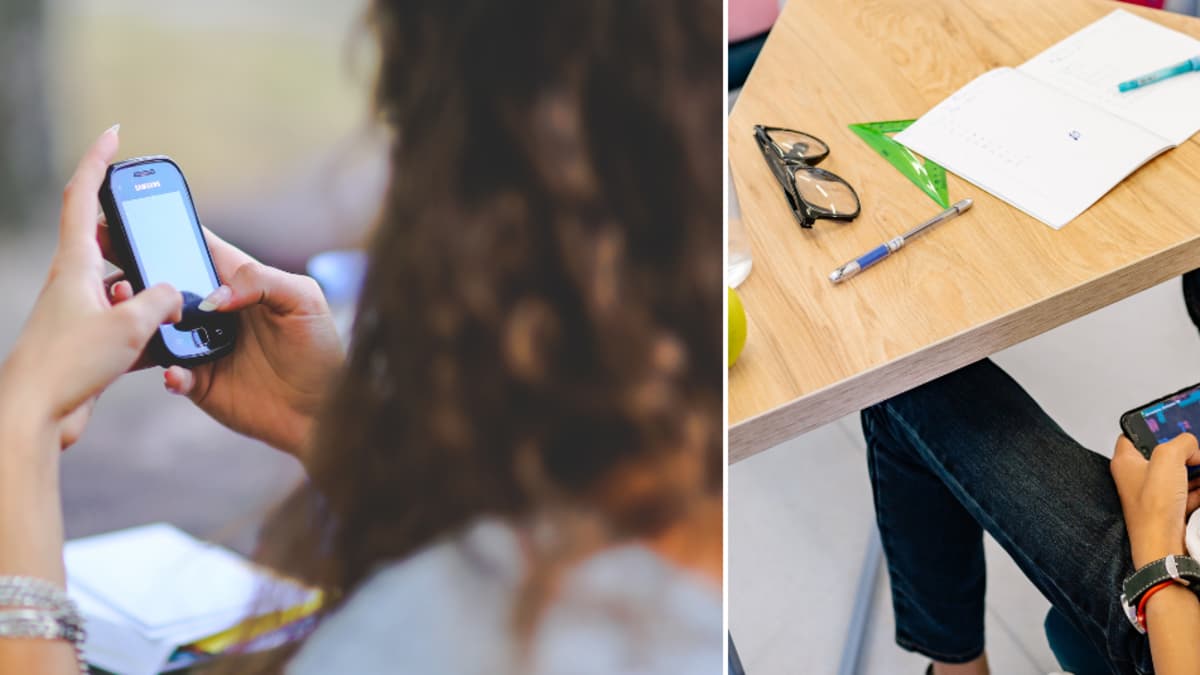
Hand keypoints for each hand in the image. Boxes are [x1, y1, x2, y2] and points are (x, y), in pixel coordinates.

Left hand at [0, 126, 183, 456]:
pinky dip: (145, 323)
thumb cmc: (71, 364)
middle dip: (132, 230)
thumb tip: (174, 294)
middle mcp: (72, 282)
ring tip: (169, 303)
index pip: (83, 196)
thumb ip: (161, 300)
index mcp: (74, 264)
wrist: (35, 415)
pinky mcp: (86, 341)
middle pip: (103, 238)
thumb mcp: (129, 324)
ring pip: (120, 284)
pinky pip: (124, 319)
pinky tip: (162, 339)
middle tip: (158, 227)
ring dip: (146, 287)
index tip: (113, 134)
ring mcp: (77, 311)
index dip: (98, 161)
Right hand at [142, 234, 343, 461]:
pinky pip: (170, 373)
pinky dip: (169, 372)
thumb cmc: (320, 349)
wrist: (323, 410)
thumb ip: (262, 281)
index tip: (125, 218)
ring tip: (129, 315)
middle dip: (131, 274)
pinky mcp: (199, 381)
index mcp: (236, 281)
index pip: (193, 246)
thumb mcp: (304, 300)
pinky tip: (176, 373)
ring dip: (138, 321)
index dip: (159, 229)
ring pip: (154, 327)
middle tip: (113, 275)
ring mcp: (201, 345)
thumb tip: (213, 298)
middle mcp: (212, 310)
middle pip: (162, 284)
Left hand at [1111, 434, 1199, 567]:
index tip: (1172, 421)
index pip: (1133, 434)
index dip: (1152, 426)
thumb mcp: (1167, 459)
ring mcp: (1154, 494)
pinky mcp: (1169, 509)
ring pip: (1179, 473)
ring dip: (1195, 470)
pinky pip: (1188, 492)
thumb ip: (1180, 442)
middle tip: (1196, 450)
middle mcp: (1136, 477)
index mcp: (1126, 462)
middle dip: (1184, 451)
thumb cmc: (1154, 510)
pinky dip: (1198, 489)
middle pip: (1163, 454)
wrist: (1164, 549)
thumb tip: (1190, 444)